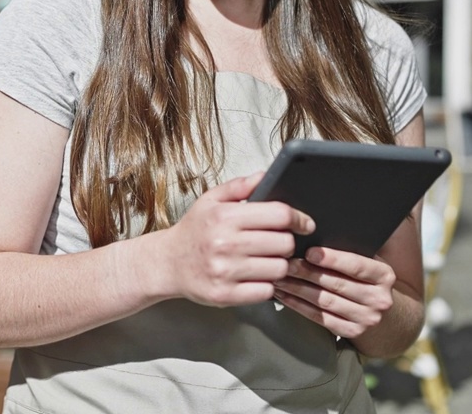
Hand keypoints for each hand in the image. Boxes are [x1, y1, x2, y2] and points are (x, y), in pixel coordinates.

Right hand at [162, 173, 314, 307]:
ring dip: (279, 265)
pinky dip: (266, 285)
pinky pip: (266, 291)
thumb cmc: (193, 231)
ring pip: (279, 269)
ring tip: (267, 260)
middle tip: (278, 243)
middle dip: (287, 243)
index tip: (304, 223)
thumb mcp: (210, 200)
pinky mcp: (225, 294)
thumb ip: (239, 186)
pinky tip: (256, 276)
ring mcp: (224, 271)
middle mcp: (224, 243)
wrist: (167, 263)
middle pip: (284, 243)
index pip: (279, 214)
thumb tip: (266, 175)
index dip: (299, 218)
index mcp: (224, 216)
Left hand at [272, 247, 396, 339]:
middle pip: (336, 284)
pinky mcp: (351, 332)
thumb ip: (351, 254)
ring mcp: (366, 319)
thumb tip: (314, 239)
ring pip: (324, 301)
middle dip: (306, 272)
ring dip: (297, 289)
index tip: (310, 252)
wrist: (390, 320)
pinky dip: (298, 305)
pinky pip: (319, 317)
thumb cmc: (370, 283)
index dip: (332, 259)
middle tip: (285, 263)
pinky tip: (284, 295)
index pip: (356, 266)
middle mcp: (378, 299)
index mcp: (384, 276)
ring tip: (279, 278)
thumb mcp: (371, 266)